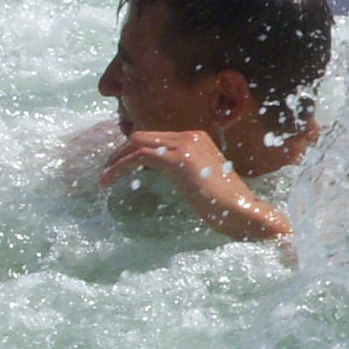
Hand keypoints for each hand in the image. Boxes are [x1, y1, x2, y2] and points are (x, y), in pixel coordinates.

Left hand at [99, 129, 285, 239]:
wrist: (244, 212)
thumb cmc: (227, 205)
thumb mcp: (201, 180)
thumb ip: (184, 171)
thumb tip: (164, 173)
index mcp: (197, 138)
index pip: (154, 137)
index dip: (131, 151)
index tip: (117, 167)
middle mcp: (191, 135)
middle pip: (142, 136)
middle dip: (119, 153)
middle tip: (106, 173)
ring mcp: (187, 145)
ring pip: (137, 143)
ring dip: (115, 160)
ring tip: (103, 179)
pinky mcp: (180, 160)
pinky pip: (139, 156)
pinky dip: (119, 167)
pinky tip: (109, 181)